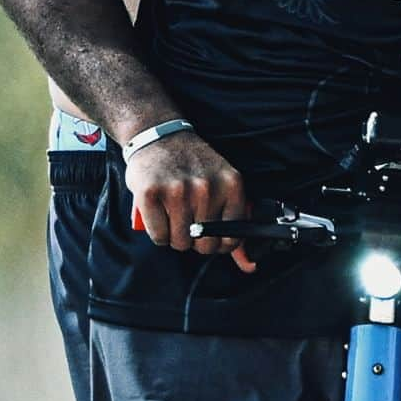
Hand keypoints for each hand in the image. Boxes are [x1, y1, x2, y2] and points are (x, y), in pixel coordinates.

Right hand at [124, 132, 254, 272]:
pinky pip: (159, 237)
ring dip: (174, 237)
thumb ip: (235, 224)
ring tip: (173, 215)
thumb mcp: (222, 184)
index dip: (219, 243)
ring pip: (180, 242)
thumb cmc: (192, 165)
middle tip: (188, 222)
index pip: (232, 239)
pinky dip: (158, 233)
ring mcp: (178, 190)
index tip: (209, 233)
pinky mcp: (151, 194)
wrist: (159, 134)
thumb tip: (250, 266)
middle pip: (204, 245)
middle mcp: (206, 188)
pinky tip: (159, 214)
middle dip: (195, 241)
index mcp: (231, 184)